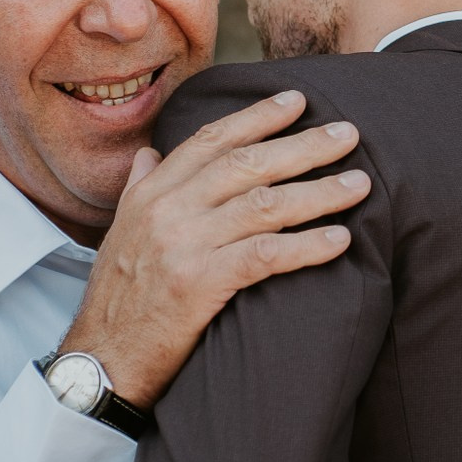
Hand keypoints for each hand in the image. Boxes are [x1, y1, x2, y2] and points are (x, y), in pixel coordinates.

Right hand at [65, 90, 368, 405]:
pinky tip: (340, 240)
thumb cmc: (119, 300)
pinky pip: (265, 255)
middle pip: (247, 164)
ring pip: (264, 204)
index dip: (257, 118)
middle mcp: (167, 209)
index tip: (297, 101)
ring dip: (319, 193)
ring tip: (359, 185)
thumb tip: (151, 153)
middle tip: (348, 133)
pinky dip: (307, 245)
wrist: (102, 359)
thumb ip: (139, 189)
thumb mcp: (120, 233)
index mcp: (151, 193)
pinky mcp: (200, 284)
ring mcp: (184, 244)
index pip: (211, 141)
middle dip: (304, 146)